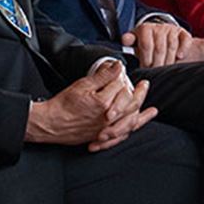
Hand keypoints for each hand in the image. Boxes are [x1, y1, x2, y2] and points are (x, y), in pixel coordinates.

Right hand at [25, 61, 154, 148]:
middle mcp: (108, 118)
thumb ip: (102, 76)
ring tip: (152, 110)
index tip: (122, 70)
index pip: (121, 88)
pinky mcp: (102, 136)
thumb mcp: (82, 85)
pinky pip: (122, 135)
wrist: (51, 124)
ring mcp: (106, 129)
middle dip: (140, 94)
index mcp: (104, 103)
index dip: (123, 77)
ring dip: (143, 115)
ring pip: (131, 122)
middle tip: (145, 85)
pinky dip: (132, 130)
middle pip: (131, 105)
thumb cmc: (63, 105)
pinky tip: (137, 127)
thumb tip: (117, 66)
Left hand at [124, 21, 191, 67]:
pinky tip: (179, 57)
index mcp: (145, 28)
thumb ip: (130, 41)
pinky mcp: (183, 33)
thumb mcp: (136, 43)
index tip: (146, 68)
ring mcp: (172, 29)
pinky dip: (183, 49)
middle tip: (155, 73)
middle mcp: (159, 27)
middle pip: (159, 48)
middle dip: (157, 63)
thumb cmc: (148, 44)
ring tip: (165, 69)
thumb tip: (125, 40)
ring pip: (172, 46)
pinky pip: (185, 40)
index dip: (146, 59)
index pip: (145, 44)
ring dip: (169, 60)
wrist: (165, 38)